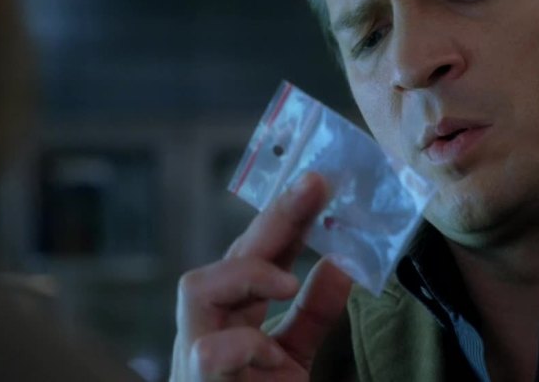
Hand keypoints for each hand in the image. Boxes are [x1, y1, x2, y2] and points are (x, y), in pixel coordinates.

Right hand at [170, 173, 352, 380]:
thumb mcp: (295, 354)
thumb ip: (314, 311)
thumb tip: (342, 261)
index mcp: (233, 313)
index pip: (259, 253)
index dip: (288, 218)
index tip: (320, 185)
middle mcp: (208, 324)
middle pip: (233, 255)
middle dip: (274, 218)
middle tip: (313, 187)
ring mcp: (195, 353)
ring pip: (196, 288)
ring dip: (247, 274)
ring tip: (286, 281)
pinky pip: (209, 354)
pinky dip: (241, 344)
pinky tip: (266, 349)